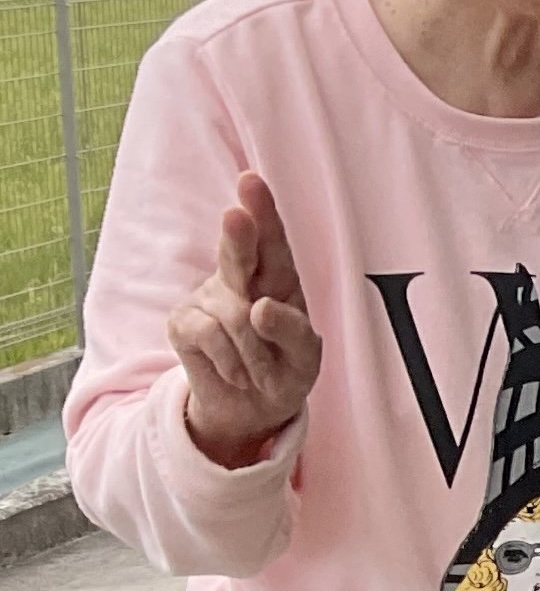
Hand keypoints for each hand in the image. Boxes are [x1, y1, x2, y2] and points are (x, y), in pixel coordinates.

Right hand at [168, 171, 318, 468]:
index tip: (250, 182)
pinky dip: (233, 364)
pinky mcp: (182, 322)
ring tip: (260, 370)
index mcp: (277, 278)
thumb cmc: (285, 370)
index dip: (261, 210)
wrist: (252, 408)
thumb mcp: (306, 358)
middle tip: (237, 215)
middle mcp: (239, 279)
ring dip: (256, 355)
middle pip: (238, 253)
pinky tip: (236, 371)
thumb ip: (293, 333)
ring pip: (234, 319)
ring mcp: (206, 297)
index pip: (271, 240)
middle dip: (237, 236)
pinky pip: (211, 339)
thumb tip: (259, 307)